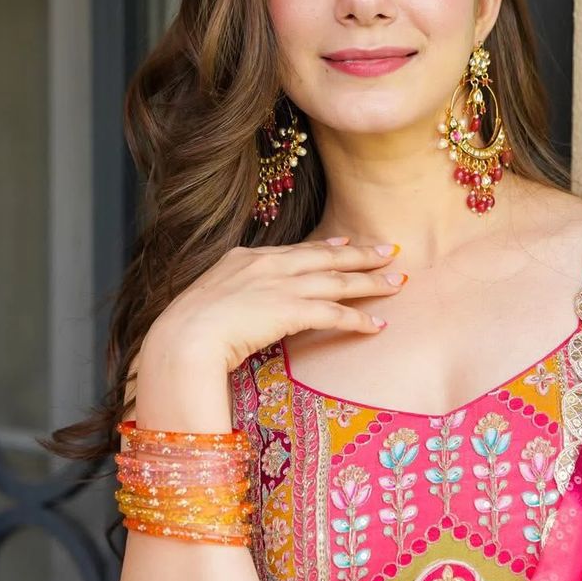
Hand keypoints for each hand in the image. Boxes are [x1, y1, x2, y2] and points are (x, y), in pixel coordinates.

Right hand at [147, 236, 405, 373]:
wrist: (184, 337)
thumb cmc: (188, 328)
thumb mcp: (208, 300)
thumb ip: (230, 296)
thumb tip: (236, 308)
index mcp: (245, 258)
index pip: (295, 249)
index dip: (326, 246)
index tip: (346, 242)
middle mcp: (268, 265)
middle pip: (325, 257)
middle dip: (361, 255)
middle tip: (388, 250)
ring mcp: (281, 286)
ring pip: (338, 280)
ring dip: (371, 282)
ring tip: (397, 282)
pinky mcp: (291, 310)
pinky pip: (334, 313)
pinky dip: (359, 319)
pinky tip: (377, 324)